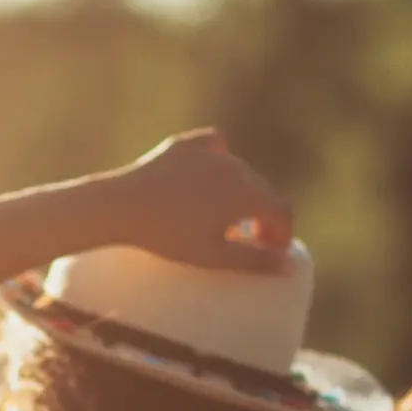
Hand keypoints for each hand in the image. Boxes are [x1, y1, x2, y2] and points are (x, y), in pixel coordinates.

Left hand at [105, 129, 294, 272]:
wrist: (122, 206)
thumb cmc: (169, 237)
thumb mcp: (214, 256)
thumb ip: (255, 261)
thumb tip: (290, 266)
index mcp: (248, 192)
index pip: (282, 211)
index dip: (282, 235)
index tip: (269, 253)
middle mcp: (236, 166)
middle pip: (263, 190)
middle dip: (263, 217)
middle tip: (249, 241)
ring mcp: (211, 152)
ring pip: (240, 172)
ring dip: (241, 195)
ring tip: (223, 220)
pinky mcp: (187, 144)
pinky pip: (215, 148)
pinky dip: (219, 163)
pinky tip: (209, 176)